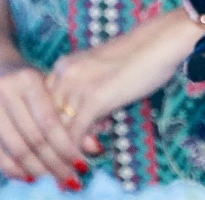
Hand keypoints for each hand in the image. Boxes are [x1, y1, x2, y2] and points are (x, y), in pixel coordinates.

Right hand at [0, 46, 88, 187]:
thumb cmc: (29, 78)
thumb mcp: (50, 86)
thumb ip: (69, 113)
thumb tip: (94, 147)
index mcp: (28, 79)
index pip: (50, 122)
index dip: (66, 146)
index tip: (81, 164)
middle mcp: (4, 91)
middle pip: (33, 138)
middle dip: (54, 162)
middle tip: (70, 178)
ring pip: (15, 148)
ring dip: (36, 169)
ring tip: (54, 179)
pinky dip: (11, 167)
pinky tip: (27, 176)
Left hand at [47, 8, 204, 152]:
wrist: (161, 42)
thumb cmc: (141, 58)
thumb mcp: (104, 76)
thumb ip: (90, 99)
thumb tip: (88, 131)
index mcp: (64, 65)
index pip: (42, 104)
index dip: (51, 126)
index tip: (62, 142)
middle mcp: (64, 74)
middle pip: (45, 118)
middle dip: (55, 142)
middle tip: (71, 156)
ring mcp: (77, 86)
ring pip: (58, 129)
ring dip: (66, 151)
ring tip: (79, 161)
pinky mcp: (94, 98)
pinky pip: (76, 133)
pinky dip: (78, 151)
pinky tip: (90, 157)